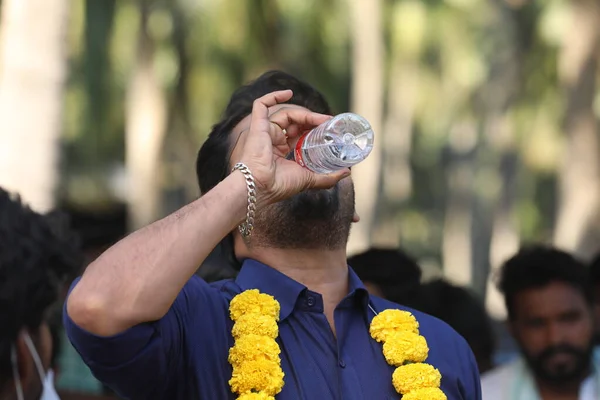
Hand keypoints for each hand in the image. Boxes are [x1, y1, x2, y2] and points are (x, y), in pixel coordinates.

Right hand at [234, 90, 349, 204]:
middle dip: (312, 121)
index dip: (312, 130)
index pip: (297, 135)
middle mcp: (271, 140)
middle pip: (293, 123)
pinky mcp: (257, 125)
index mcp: (279, 152)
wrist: (260, 186)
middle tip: (328, 123)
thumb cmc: (279, 185)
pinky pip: (261, 104)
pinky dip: (273, 96)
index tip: (328, 129)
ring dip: (305, 114)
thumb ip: (327, 177)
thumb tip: (347, 172)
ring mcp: (264, 132)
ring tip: (322, 119)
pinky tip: (288, 93)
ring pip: (285, 114)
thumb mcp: (309, 179)